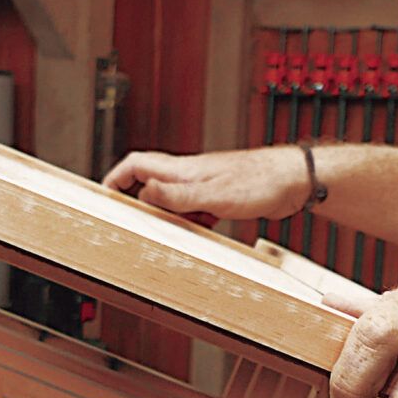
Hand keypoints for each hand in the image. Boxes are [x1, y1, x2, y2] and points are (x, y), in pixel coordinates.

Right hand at [104, 146, 310, 221]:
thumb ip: (178, 195)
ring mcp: (205, 186)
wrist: (294, 179)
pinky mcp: (221, 197)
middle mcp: (190, 175)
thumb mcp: (213, 194)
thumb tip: (144, 193)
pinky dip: (190, 222)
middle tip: (129, 221)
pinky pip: (195, 210)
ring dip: (165, 214)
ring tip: (164, 232)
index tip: (103, 195)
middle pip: (150, 182)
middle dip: (136, 200)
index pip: (136, 165)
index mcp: (183, 170)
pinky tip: (197, 232)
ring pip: (173, 199)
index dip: (116, 179)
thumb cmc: (260, 181)